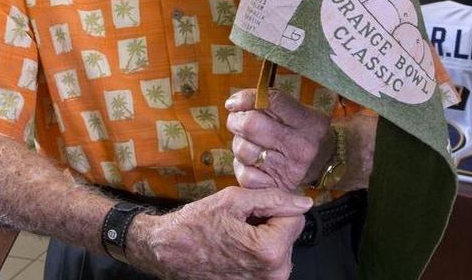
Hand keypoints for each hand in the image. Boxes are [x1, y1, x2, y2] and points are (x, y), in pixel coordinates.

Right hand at [129, 186, 310, 279]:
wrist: (168, 252)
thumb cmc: (194, 226)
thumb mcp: (233, 200)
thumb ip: (273, 199)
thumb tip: (303, 202)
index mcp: (269, 250)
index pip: (296, 215)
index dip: (275, 205)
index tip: (252, 208)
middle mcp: (273, 273)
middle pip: (289, 232)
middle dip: (270, 221)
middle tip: (240, 221)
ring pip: (280, 245)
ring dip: (263, 235)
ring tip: (235, 234)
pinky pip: (268, 259)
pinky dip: (256, 249)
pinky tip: (235, 246)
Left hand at [226, 89, 330, 190]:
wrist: (324, 164)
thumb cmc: (302, 132)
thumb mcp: (299, 111)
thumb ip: (270, 102)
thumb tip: (234, 103)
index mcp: (309, 123)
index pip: (271, 102)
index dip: (246, 99)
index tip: (234, 103)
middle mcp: (301, 147)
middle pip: (251, 125)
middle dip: (236, 120)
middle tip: (237, 121)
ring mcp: (289, 170)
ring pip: (243, 150)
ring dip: (239, 143)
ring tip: (250, 143)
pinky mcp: (276, 188)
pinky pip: (243, 173)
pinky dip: (242, 165)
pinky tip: (253, 162)